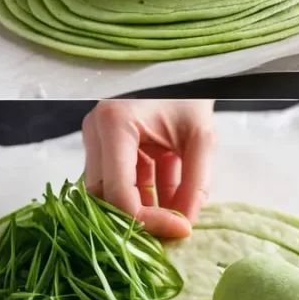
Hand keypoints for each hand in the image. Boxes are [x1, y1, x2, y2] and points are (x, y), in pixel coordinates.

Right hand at [82, 100, 216, 238]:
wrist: (181, 68)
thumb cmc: (189, 92)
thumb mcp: (201, 138)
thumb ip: (194, 185)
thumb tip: (183, 227)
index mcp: (114, 124)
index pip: (117, 191)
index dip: (146, 220)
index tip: (178, 229)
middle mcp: (96, 131)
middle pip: (104, 195)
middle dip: (138, 218)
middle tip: (172, 231)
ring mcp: (97, 137)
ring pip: (109, 190)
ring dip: (143, 206)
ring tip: (178, 215)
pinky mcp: (106, 143)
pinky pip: (119, 178)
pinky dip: (146, 192)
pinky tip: (173, 199)